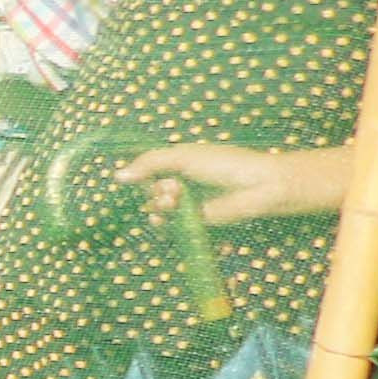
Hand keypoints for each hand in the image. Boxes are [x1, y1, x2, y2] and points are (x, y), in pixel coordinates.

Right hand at [123, 138, 349, 227]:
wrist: (259, 187)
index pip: (149, 166)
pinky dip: (162, 218)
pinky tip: (164, 214)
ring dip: (159, 201)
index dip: (140, 170)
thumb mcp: (183, 156)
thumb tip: (118, 176)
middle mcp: (183, 181)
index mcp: (182, 161)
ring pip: (157, 204)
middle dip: (153, 186)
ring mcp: (189, 201)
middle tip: (171, 187)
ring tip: (173, 198)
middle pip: (150, 186)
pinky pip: (169, 222)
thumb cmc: (226, 164)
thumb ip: (150, 163)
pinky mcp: (195, 221)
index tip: (135, 174)